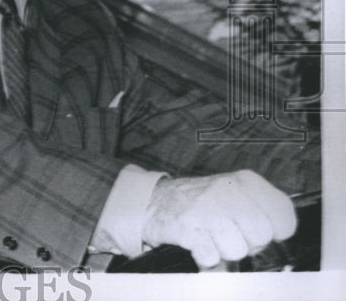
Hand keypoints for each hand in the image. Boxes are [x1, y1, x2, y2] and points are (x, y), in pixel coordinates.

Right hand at [141, 170, 295, 268]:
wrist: (155, 201)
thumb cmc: (204, 204)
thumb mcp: (236, 196)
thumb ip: (263, 214)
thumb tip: (280, 243)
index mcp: (246, 181)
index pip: (283, 214)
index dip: (275, 231)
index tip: (257, 230)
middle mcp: (227, 190)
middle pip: (262, 235)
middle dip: (248, 243)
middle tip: (230, 234)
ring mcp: (206, 207)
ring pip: (237, 249)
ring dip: (224, 251)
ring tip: (211, 237)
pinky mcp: (186, 226)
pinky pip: (211, 257)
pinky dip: (205, 257)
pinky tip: (198, 242)